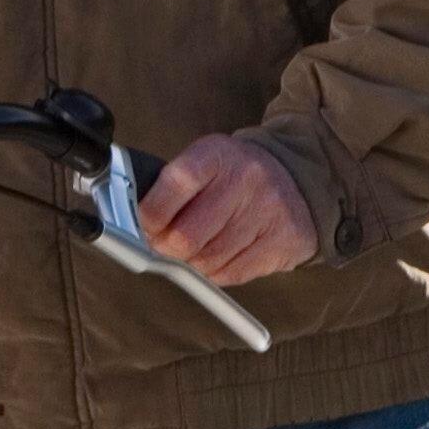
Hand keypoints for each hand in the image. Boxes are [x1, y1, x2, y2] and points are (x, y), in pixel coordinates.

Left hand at [141, 133, 317, 284]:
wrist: (296, 178)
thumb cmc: (234, 175)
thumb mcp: (203, 163)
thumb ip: (169, 188)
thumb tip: (132, 221)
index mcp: (216, 155)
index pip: (176, 183)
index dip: (152, 212)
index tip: (144, 224)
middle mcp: (246, 180)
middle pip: (188, 235)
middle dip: (166, 247)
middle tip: (163, 244)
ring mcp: (268, 212)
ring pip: (208, 259)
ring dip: (191, 262)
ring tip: (193, 249)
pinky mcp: (283, 241)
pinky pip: (233, 273)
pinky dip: (215, 272)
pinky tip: (217, 258)